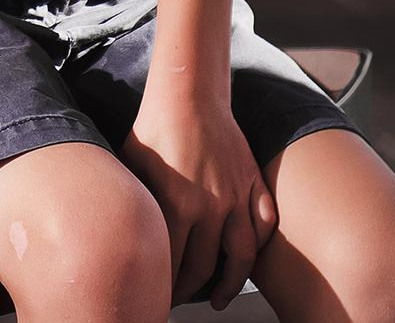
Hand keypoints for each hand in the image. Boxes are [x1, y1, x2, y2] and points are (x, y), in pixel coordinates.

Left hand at [122, 93, 276, 308]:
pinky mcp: (253, 183)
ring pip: (241, 256)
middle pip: (203, 268)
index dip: (163, 286)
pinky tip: (246, 259)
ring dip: (230, 284)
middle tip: (178, 299)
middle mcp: (210, 207)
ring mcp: (236, 197)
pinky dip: (258, 246)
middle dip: (188, 290)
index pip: (171, 263)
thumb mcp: (133, 167)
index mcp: (176, 204)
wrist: (189, 95)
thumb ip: (138, 204)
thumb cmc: (154, 128)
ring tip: (219, 298)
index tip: (157, 295)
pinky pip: (264, 225)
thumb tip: (130, 235)